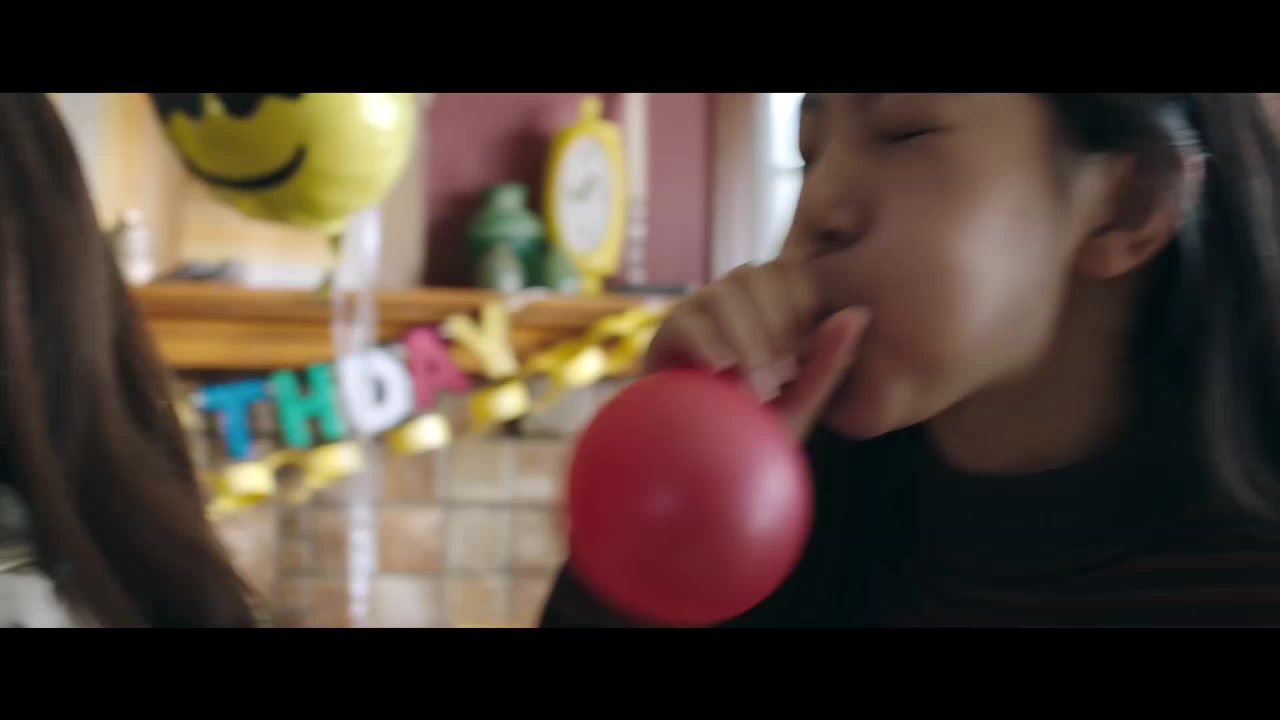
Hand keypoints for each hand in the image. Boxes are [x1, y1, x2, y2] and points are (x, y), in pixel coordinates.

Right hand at [645, 260, 871, 440]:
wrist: (705, 470)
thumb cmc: (758, 432)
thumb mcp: (804, 401)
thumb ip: (830, 360)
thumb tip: (859, 313)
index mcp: (767, 305)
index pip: (789, 272)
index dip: (799, 308)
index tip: (802, 360)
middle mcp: (731, 301)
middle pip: (754, 274)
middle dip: (773, 325)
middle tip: (781, 378)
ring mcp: (695, 314)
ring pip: (721, 292)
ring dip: (745, 338)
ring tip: (755, 386)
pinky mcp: (664, 337)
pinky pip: (686, 321)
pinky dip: (707, 342)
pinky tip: (722, 371)